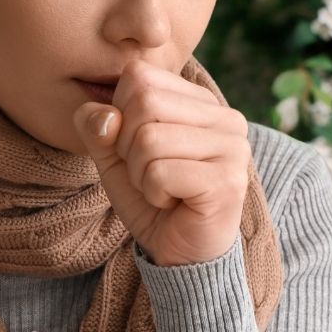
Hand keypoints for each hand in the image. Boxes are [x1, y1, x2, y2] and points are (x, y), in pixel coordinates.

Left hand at [72, 58, 250, 266]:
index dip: (121, 116)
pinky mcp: (227, 180)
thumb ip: (99, 128)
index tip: (140, 152)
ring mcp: (232, 147)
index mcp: (201, 102)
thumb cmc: (154, 201)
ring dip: (141, 175)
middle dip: (128, 147)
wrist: (182, 255)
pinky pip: (160, 172)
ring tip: (163, 191)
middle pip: (143, 101)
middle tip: (150, 175)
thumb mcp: (115, 159)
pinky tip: (174, 204)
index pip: (139, 76)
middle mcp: (225, 117)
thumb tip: (101, 114)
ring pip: (149, 139)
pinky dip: (154, 194)